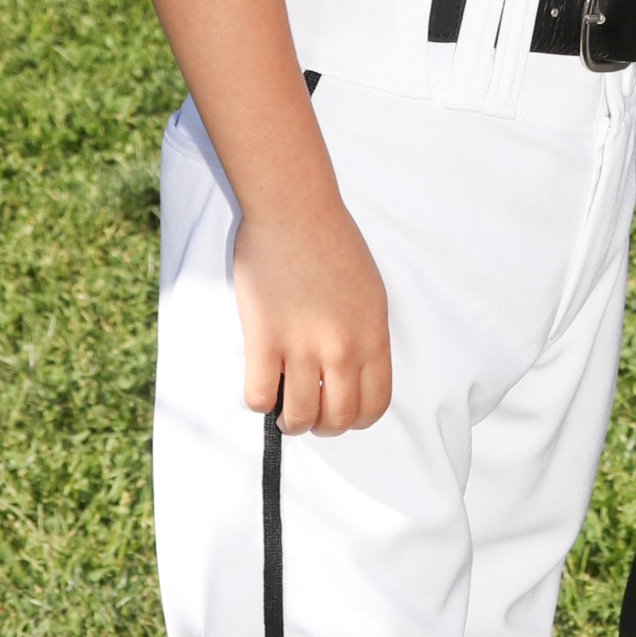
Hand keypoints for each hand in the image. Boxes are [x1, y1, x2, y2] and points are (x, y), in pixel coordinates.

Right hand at [233, 194, 392, 434]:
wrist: (296, 211)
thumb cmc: (334, 244)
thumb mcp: (370, 293)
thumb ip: (364, 338)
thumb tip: (349, 376)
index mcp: (373, 335)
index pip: (375, 405)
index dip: (357, 419)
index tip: (341, 412)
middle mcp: (343, 348)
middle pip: (339, 419)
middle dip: (323, 425)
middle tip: (309, 412)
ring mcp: (303, 347)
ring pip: (299, 418)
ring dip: (290, 421)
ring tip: (283, 405)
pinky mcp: (265, 341)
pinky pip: (260, 398)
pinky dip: (259, 401)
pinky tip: (262, 381)